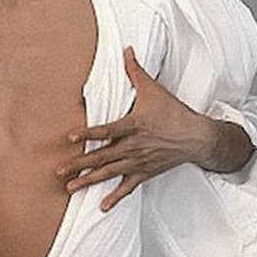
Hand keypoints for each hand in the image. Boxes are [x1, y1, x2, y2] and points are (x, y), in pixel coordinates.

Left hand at [55, 45, 213, 211]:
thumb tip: (127, 49)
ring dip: (89, 180)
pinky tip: (102, 207)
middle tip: (58, 170)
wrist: (198, 137)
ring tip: (70, 187)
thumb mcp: (154, 89)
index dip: (89, 134)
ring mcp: (139, 162)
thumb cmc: (174, 111)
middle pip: (102, 157)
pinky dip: (115, 197)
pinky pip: (128, 188)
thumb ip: (135, 71)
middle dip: (79, 164)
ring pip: (109, 173)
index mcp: (133, 125)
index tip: (71, 138)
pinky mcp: (145, 173)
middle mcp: (134, 146)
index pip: (107, 130)